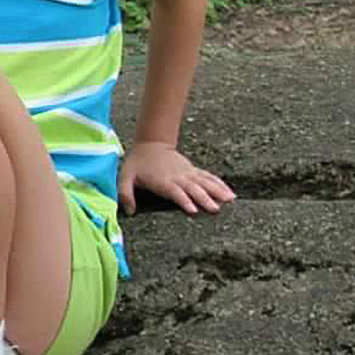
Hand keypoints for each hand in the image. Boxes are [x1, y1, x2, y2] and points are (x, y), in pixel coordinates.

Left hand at [118, 141, 234, 215]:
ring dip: (217, 190)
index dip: (183, 200)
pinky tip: (230, 193)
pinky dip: (220, 184)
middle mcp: (177, 177)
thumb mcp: (125, 176)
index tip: (193, 210)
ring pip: (204, 182)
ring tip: (230, 200)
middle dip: (204, 198)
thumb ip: (125, 193)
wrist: (150, 144)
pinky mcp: (193, 171)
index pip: (174, 192)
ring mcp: (187, 173)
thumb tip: (128, 211)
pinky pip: (208, 177)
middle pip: (193, 188)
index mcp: (162, 181)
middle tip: (215, 209)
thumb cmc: (137, 163)